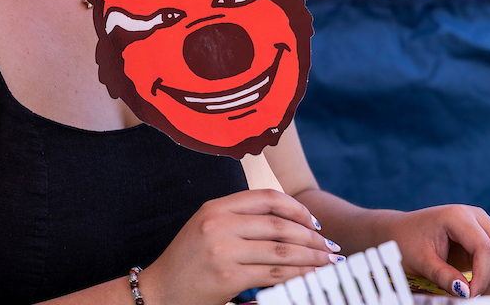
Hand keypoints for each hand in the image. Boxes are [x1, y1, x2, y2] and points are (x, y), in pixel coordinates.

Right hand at [139, 190, 337, 304]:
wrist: (160, 291)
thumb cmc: (188, 262)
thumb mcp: (207, 228)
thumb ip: (240, 220)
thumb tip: (288, 225)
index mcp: (215, 207)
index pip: (266, 198)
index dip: (296, 208)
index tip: (313, 222)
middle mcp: (219, 224)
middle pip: (278, 224)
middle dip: (310, 237)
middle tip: (329, 246)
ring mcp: (223, 250)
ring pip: (281, 250)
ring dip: (311, 257)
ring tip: (327, 262)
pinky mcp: (228, 277)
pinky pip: (273, 274)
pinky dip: (298, 275)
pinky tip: (309, 277)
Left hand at [385, 205, 489, 296]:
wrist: (400, 231)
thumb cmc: (406, 241)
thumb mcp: (420, 260)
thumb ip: (443, 275)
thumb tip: (465, 292)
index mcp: (457, 216)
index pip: (485, 247)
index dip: (483, 276)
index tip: (471, 295)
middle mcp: (475, 216)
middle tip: (476, 294)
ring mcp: (483, 225)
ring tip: (475, 290)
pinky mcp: (486, 237)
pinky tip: (479, 284)